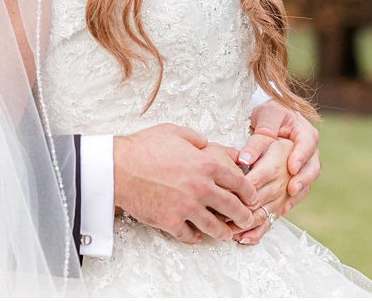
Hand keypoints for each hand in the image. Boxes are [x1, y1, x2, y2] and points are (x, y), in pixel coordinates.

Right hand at [113, 123, 258, 243]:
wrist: (119, 167)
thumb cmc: (144, 147)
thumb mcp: (175, 132)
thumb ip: (196, 138)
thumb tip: (207, 143)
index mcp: (206, 165)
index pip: (239, 182)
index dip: (249, 191)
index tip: (252, 197)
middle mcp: (201, 188)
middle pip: (233, 207)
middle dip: (244, 216)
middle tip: (247, 219)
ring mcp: (187, 208)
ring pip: (214, 227)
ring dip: (223, 232)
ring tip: (227, 235)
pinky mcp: (171, 222)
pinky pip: (189, 235)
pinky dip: (195, 238)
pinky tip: (197, 236)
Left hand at [244, 100, 320, 214]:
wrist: (273, 121)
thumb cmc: (271, 115)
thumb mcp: (265, 117)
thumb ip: (258, 137)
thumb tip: (244, 159)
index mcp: (305, 134)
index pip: (307, 144)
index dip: (301, 156)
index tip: (292, 167)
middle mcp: (309, 154)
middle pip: (311, 169)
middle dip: (301, 180)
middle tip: (291, 189)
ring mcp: (304, 170)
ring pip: (305, 186)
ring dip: (294, 197)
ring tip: (282, 206)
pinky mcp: (295, 183)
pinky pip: (295, 197)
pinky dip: (285, 206)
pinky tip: (277, 213)